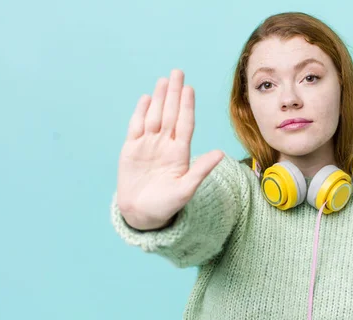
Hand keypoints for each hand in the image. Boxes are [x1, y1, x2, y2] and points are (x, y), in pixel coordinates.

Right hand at [116, 69, 223, 229]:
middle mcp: (165, 144)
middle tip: (177, 72)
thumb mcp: (186, 189)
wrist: (141, 214)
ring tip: (164, 80)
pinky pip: (136, 126)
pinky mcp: (131, 149)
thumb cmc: (167, 205)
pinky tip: (146, 98)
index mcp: (180, 153)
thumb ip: (201, 170)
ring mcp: (148, 145)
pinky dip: (140, 112)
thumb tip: (221, 154)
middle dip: (173, 94)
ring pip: (155, 116)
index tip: (190, 89)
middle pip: (170, 114)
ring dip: (159, 98)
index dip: (187, 106)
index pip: (185, 124)